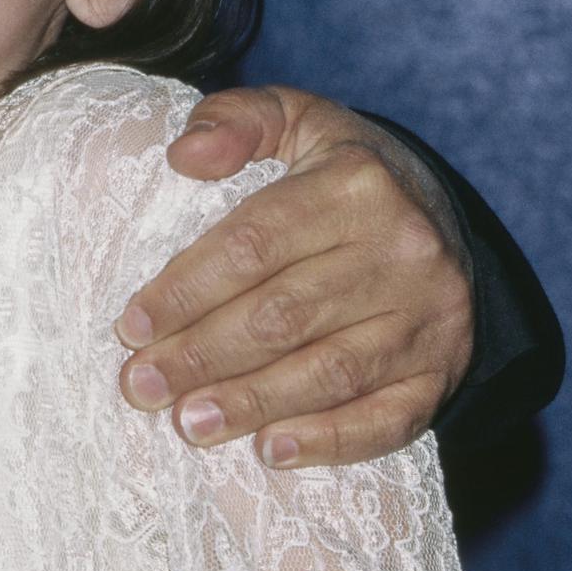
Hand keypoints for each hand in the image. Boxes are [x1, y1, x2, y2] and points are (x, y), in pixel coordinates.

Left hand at [114, 87, 474, 467]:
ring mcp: (429, 318)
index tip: (129, 325)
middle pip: (284, 315)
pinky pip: (387, 419)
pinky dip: (329, 440)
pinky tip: (271, 452)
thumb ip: (235, 120)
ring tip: (188, 423)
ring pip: (330, 372)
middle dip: (201, 355)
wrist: (442, 217)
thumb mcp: (295, 118)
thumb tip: (186, 155)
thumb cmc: (341, 172)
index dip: (186, 288)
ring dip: (252, 403)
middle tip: (139, 386)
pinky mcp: (441, 372)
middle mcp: (402, 251)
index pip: (254, 244)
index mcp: (355, 185)